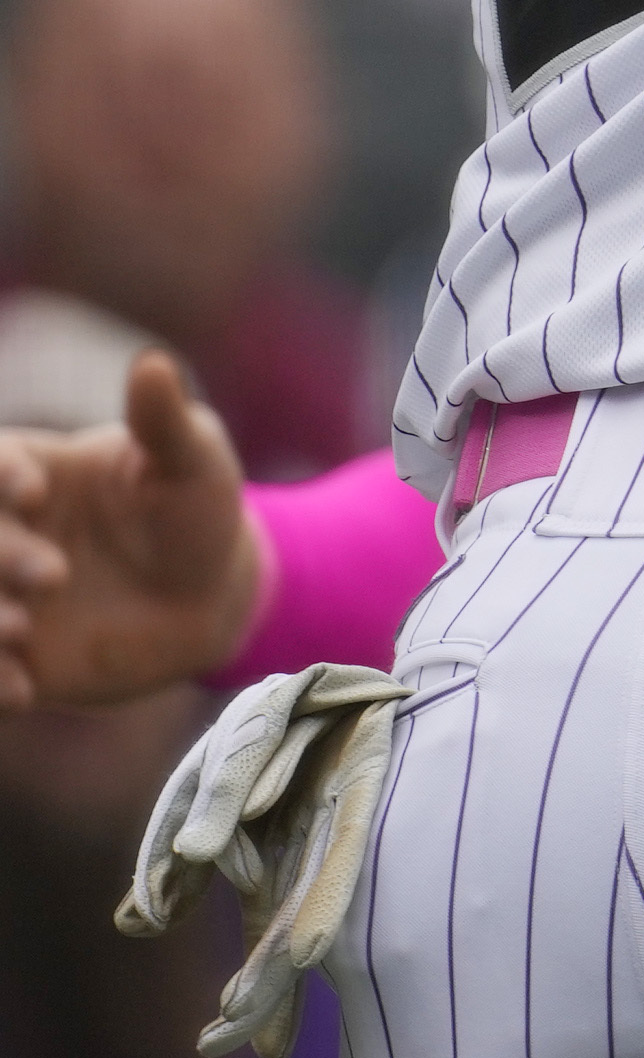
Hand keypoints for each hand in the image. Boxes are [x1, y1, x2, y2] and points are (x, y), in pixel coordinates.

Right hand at [0, 345, 265, 706]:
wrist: (208, 596)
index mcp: (24, 472)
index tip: (35, 492)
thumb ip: (165, 423)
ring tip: (20, 632)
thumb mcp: (193, 462)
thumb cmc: (197, 510)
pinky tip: (20, 692)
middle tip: (53, 576)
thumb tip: (155, 365)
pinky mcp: (8, 651)